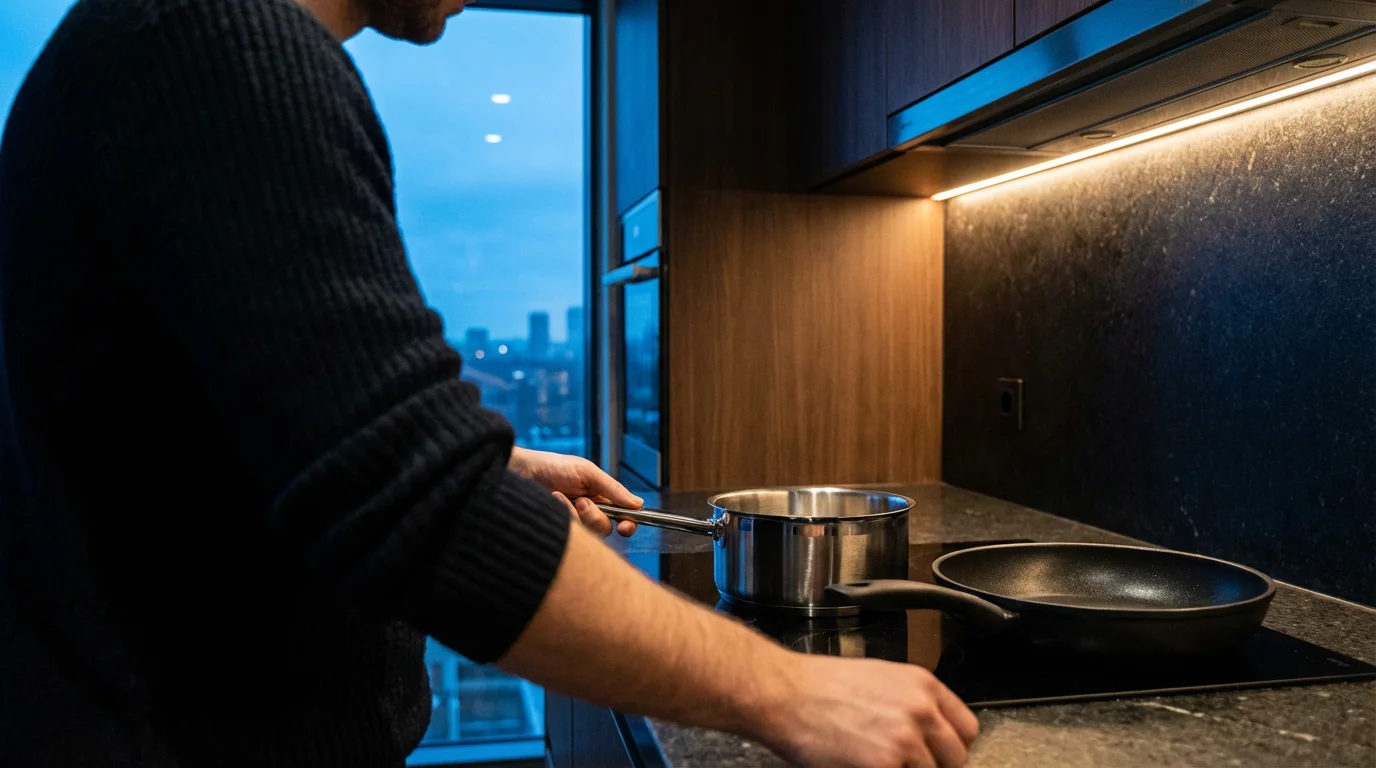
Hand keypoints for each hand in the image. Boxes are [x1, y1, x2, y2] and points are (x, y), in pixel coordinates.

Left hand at [509, 447, 642, 536]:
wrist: (520, 471)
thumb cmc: (553, 467)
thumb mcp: (587, 472)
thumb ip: (612, 488)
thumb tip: (638, 504)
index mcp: (600, 497)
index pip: (622, 516)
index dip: (628, 524)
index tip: (625, 526)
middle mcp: (589, 512)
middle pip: (606, 529)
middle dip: (595, 517)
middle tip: (582, 502)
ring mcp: (572, 523)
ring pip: (588, 534)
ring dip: (576, 515)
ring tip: (561, 496)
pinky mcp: (558, 530)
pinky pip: (570, 534)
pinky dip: (563, 515)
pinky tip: (552, 501)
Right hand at [757, 655, 978, 767]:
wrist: (784, 694)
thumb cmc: (820, 686)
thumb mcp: (879, 679)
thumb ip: (911, 703)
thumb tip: (927, 733)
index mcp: (923, 685)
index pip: (967, 728)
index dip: (950, 745)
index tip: (937, 753)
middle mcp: (921, 710)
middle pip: (956, 758)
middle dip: (933, 765)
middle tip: (905, 763)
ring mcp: (906, 740)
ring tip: (878, 762)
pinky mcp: (886, 766)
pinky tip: (865, 765)